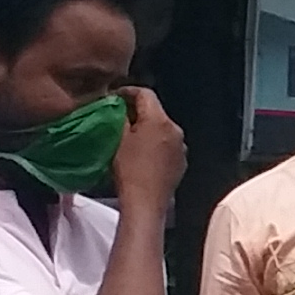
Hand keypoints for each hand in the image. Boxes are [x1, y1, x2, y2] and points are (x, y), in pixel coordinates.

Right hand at [113, 87, 187, 210]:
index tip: (113, 97)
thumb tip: (118, 106)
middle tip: (116, 116)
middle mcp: (175, 130)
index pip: (145, 93)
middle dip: (136, 110)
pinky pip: (167, 143)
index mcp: (160, 121)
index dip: (127, 92)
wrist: (146, 202)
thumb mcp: (118, 139)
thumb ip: (119, 117)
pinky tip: (141, 152)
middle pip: (155, 110)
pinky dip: (154, 142)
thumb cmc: (128, 170)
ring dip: (146, 127)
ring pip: (161, 127)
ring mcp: (181, 146)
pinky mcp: (181, 160)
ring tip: (127, 135)